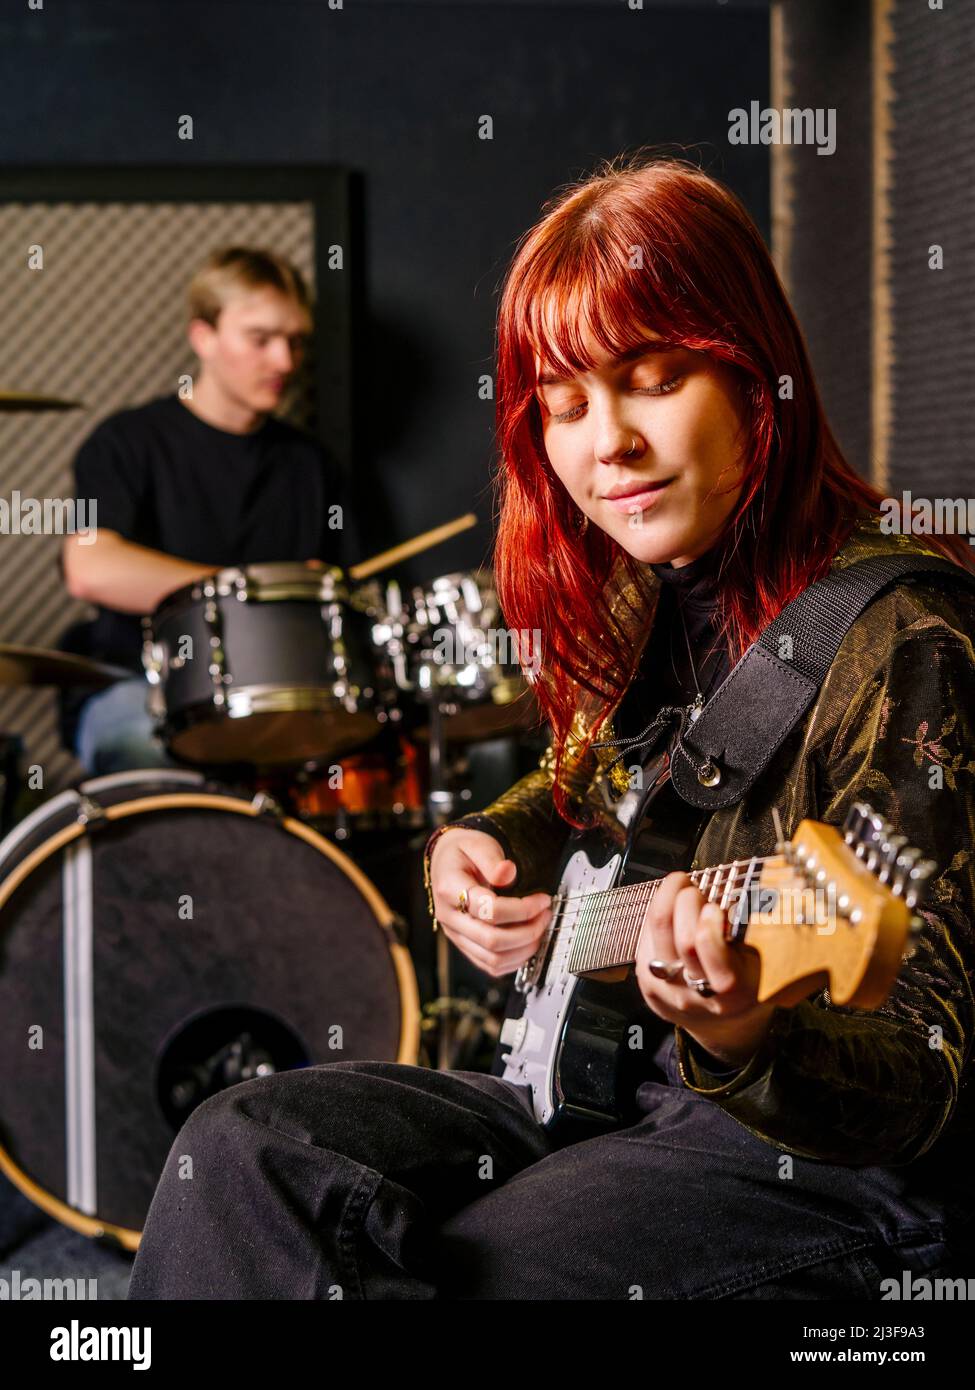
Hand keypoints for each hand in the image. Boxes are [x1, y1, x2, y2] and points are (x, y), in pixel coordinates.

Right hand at [429, 829, 551, 977]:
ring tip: (540, 928)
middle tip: (545, 915)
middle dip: (528, 931)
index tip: (542, 900)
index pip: (488, 910)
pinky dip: (515, 960)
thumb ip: (492, 859)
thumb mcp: (477, 844)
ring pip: (493, 959)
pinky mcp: (466, 945)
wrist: (447, 862)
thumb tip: (507, 873)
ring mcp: (457, 935)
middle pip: (492, 940)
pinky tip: (528, 943)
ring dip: (524, 949)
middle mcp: (450, 917)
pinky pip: (490, 965)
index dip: (522, 909)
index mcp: (449, 889)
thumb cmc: (463, 852)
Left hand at [635, 871, 777, 1068]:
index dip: (711, 928)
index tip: (715, 907)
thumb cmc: (747, 984)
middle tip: (695, 888)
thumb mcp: (763, 963)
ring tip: (679, 885)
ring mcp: (669, 992)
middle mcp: (699, 997)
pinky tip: (669, 907)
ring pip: (657, 935)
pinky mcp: (648, 984)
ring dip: (666, 899)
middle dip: (687, 902)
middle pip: (684, 942)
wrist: (723, 1024)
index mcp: (736, 994)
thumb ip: (753, 934)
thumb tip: (736, 890)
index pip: (717, 965)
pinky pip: (644, 940)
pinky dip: (656, 916)